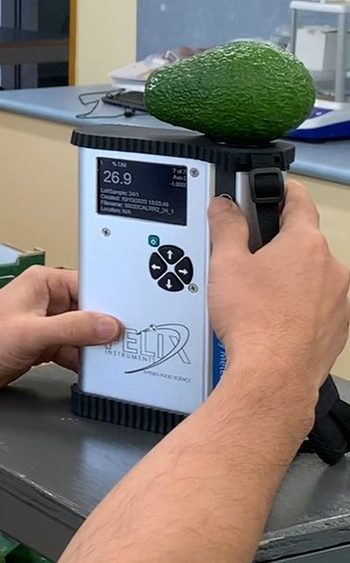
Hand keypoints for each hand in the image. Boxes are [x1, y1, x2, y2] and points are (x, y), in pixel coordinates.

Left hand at [0, 266, 121, 395]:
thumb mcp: (31, 334)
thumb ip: (72, 329)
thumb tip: (109, 325)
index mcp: (42, 283)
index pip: (88, 285)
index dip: (111, 301)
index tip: (134, 317)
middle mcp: (45, 299)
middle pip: (89, 310)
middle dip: (106, 327)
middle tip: (132, 341)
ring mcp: (44, 323)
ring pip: (82, 332)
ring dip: (96, 347)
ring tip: (117, 358)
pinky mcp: (42, 344)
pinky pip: (72, 349)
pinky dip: (83, 360)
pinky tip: (95, 370)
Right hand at [207, 182, 349, 397]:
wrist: (273, 373)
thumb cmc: (255, 321)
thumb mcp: (225, 264)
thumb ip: (226, 227)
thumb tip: (224, 207)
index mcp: (305, 243)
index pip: (299, 200)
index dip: (281, 190)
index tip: (272, 189)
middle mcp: (332, 267)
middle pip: (303, 241)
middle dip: (276, 244)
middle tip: (244, 255)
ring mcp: (339, 299)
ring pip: (311, 275)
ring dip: (288, 277)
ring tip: (254, 294)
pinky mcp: (338, 326)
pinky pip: (317, 304)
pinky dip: (297, 305)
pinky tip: (270, 316)